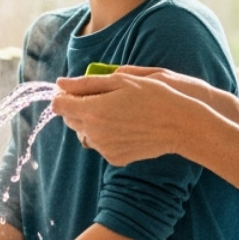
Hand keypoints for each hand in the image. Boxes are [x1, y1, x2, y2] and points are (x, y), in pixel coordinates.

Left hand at [50, 70, 203, 165]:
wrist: (179, 124)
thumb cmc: (152, 95)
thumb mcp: (119, 80)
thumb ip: (85, 83)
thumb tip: (60, 83)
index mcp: (92, 111)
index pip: (58, 104)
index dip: (64, 94)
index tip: (75, 89)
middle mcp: (94, 133)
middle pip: (70, 119)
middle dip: (77, 107)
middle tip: (100, 97)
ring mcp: (104, 148)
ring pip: (84, 133)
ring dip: (90, 122)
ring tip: (115, 111)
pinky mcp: (115, 159)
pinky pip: (100, 145)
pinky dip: (105, 135)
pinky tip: (124, 125)